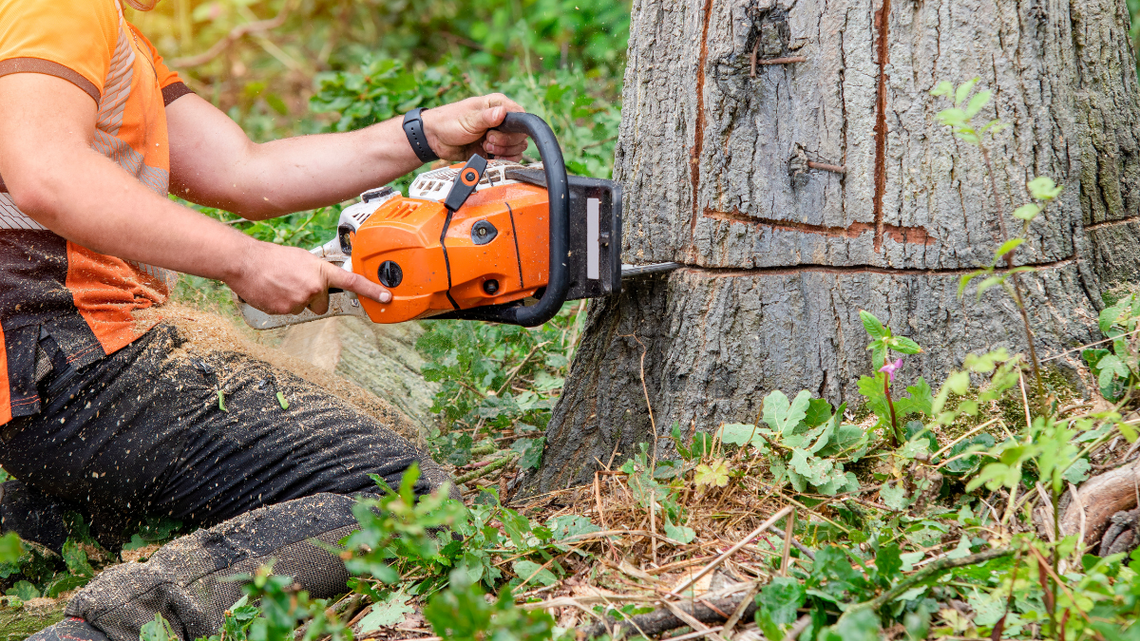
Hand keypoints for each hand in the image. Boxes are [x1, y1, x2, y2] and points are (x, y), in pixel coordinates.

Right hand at [228, 241, 390, 314]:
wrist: (245, 262)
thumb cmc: (271, 257)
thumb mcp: (301, 258)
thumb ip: (317, 270)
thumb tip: (324, 280)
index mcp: (321, 271)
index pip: (352, 282)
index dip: (371, 290)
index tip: (385, 297)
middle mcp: (314, 287)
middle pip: (323, 303)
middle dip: (313, 296)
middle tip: (295, 283)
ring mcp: (300, 300)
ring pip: (305, 308)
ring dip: (296, 300)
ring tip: (281, 284)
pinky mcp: (286, 310)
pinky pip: (291, 312)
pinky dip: (283, 304)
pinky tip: (273, 291)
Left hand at [421, 94, 528, 160]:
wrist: (436, 139)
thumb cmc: (449, 121)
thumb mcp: (468, 119)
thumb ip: (486, 117)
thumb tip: (503, 112)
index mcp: (498, 105)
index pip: (521, 117)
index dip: (513, 129)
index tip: (495, 131)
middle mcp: (502, 120)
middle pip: (520, 136)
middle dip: (505, 142)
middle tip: (487, 139)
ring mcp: (500, 136)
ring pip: (517, 148)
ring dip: (502, 152)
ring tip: (484, 146)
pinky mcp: (495, 150)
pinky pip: (510, 158)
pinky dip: (502, 160)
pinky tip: (489, 156)